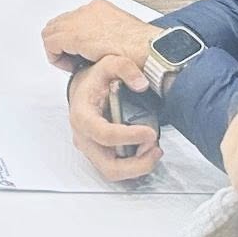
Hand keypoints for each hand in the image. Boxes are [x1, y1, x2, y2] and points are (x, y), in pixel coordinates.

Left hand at [41, 0, 159, 71]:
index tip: (81, 54)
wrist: (150, 51)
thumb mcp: (124, 36)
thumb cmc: (145, 49)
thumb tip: (100, 47)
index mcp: (100, 9)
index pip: (72, 20)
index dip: (71, 40)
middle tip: (74, 60)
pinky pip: (51, 43)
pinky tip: (71, 66)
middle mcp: (89, 10)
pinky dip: (57, 57)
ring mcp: (81, 20)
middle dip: (62, 43)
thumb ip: (108, 36)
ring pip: (52, 32)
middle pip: (59, 23)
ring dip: (59, 49)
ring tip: (73, 64)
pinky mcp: (75, 35)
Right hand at [68, 57, 162, 179]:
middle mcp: (84, 137)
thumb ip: (124, 67)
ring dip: (138, 166)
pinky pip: (117, 169)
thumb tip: (141, 84)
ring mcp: (91, 149)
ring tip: (153, 149)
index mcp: (82, 116)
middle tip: (155, 149)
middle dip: (136, 164)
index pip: (103, 134)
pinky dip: (135, 165)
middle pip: (109, 165)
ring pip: (114, 172)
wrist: (84, 89)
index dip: (128, 137)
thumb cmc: (94, 80)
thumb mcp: (107, 64)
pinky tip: (147, 151)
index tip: (149, 133)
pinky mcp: (100, 155)